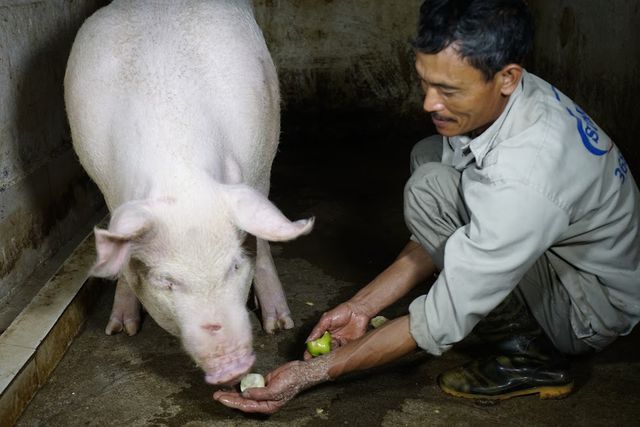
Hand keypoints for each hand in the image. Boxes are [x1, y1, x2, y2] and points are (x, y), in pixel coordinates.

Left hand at [213, 359, 328, 413]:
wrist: (300, 371)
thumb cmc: (291, 382)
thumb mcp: (275, 389)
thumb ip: (259, 393)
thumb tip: (245, 394)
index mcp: (267, 406)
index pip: (246, 406)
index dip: (232, 403)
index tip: (221, 398)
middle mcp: (263, 401)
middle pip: (243, 402)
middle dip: (229, 399)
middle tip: (216, 395)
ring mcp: (263, 392)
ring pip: (245, 394)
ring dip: (234, 392)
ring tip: (221, 390)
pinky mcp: (263, 383)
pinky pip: (250, 385)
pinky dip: (242, 384)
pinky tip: (234, 383)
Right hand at [304, 301, 370, 359]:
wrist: (358, 310)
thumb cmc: (342, 311)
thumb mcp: (326, 319)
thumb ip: (318, 330)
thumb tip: (308, 340)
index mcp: (324, 334)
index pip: (315, 345)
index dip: (310, 352)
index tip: (307, 359)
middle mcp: (332, 340)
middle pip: (324, 352)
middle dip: (320, 357)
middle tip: (318, 360)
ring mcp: (340, 344)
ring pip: (333, 353)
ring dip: (331, 355)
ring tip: (331, 352)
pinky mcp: (349, 345)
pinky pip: (344, 352)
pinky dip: (341, 353)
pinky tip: (340, 349)